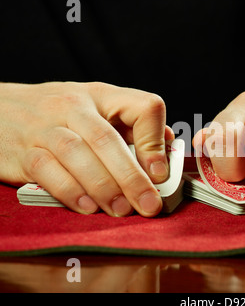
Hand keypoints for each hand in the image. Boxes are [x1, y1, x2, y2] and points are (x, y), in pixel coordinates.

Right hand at [0, 81, 173, 216]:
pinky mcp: (22, 151)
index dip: (155, 141)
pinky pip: (46, 170)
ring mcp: (45, 127)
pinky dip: (69, 191)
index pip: (142, 107)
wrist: (1, 109)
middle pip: (107, 140)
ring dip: (103, 187)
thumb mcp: (97, 107)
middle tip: (149, 204)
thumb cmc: (59, 113)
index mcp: (102, 96)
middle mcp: (74, 107)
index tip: (161, 173)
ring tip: (121, 210)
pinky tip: (88, 207)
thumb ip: (132, 125)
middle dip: (132, 177)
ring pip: (77, 154)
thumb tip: (167, 145)